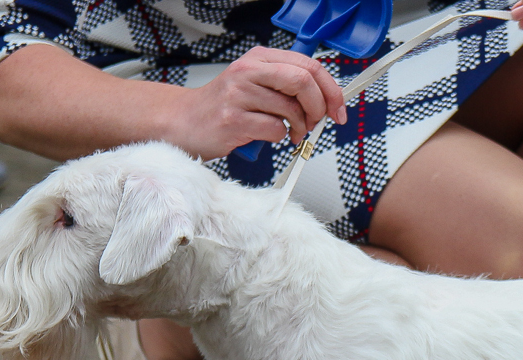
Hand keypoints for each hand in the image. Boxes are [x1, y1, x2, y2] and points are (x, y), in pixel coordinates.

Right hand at [169, 46, 347, 159]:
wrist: (184, 122)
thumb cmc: (224, 106)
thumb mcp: (256, 84)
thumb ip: (287, 86)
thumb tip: (326, 101)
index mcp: (259, 58)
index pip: (309, 65)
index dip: (331, 89)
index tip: (338, 108)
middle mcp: (248, 71)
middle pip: (303, 81)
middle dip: (318, 107)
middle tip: (314, 122)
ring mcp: (239, 94)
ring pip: (291, 109)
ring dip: (299, 128)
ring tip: (290, 133)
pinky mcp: (233, 120)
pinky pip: (274, 130)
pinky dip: (279, 138)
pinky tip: (267, 136)